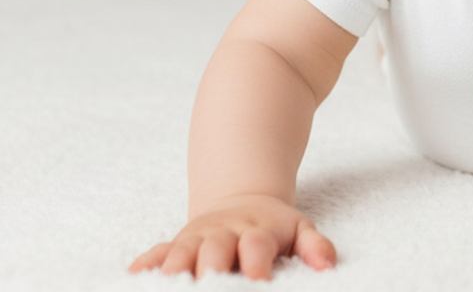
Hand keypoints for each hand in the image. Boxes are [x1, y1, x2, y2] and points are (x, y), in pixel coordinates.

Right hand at [129, 194, 336, 278]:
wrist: (242, 201)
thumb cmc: (274, 228)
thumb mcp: (300, 230)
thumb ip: (316, 246)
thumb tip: (327, 266)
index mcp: (257, 231)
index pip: (257, 247)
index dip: (256, 266)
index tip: (258, 284)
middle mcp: (224, 234)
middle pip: (214, 250)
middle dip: (209, 274)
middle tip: (209, 290)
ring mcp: (197, 238)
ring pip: (181, 253)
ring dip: (173, 273)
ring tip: (169, 288)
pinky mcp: (176, 244)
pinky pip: (156, 252)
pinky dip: (145, 265)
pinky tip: (132, 277)